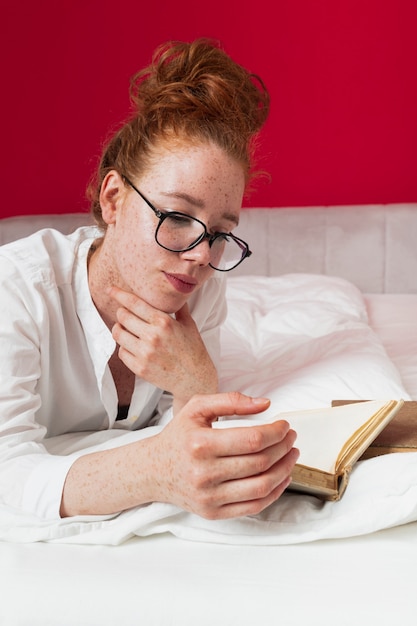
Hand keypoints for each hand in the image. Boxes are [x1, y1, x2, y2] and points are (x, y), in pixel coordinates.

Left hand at [109, 286, 217, 408]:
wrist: (195, 378)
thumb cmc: (193, 350)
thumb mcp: (189, 325)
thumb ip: (179, 308)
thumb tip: (176, 292)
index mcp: (163, 322)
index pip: (134, 304)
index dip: (119, 294)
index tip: (111, 290)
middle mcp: (152, 336)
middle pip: (123, 317)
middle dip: (121, 312)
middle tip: (123, 313)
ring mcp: (145, 353)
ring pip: (118, 334)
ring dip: (119, 329)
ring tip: (125, 329)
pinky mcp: (140, 368)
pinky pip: (122, 352)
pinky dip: (124, 347)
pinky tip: (131, 345)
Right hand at [148, 392, 298, 518]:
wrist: (152, 471)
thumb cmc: (178, 437)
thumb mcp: (196, 408)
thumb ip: (230, 401)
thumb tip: (265, 404)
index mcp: (200, 443)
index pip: (252, 439)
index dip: (276, 432)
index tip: (284, 425)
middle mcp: (203, 473)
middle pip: (260, 462)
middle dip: (284, 447)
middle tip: (291, 437)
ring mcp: (209, 497)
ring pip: (262, 486)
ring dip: (285, 470)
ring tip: (291, 455)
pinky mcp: (213, 513)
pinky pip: (254, 506)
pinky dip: (275, 492)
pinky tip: (282, 476)